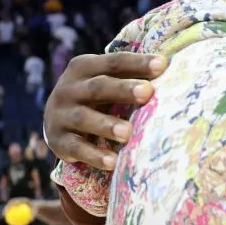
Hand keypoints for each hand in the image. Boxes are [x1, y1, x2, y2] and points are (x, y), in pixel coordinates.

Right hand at [44, 53, 166, 169]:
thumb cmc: (95, 95)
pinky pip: (76, 148)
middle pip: (99, 87)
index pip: (114, 62)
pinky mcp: (57, 141)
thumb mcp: (105, 79)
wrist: (55, 119)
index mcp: (84, 67)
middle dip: (124, 89)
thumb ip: (130, 74)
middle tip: (147, 92)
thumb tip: (170, 68)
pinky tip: (113, 161)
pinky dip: (94, 155)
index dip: (138, 63)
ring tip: (128, 133)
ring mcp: (60, 115)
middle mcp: (69, 88)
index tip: (163, 65)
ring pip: (84, 118)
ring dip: (107, 125)